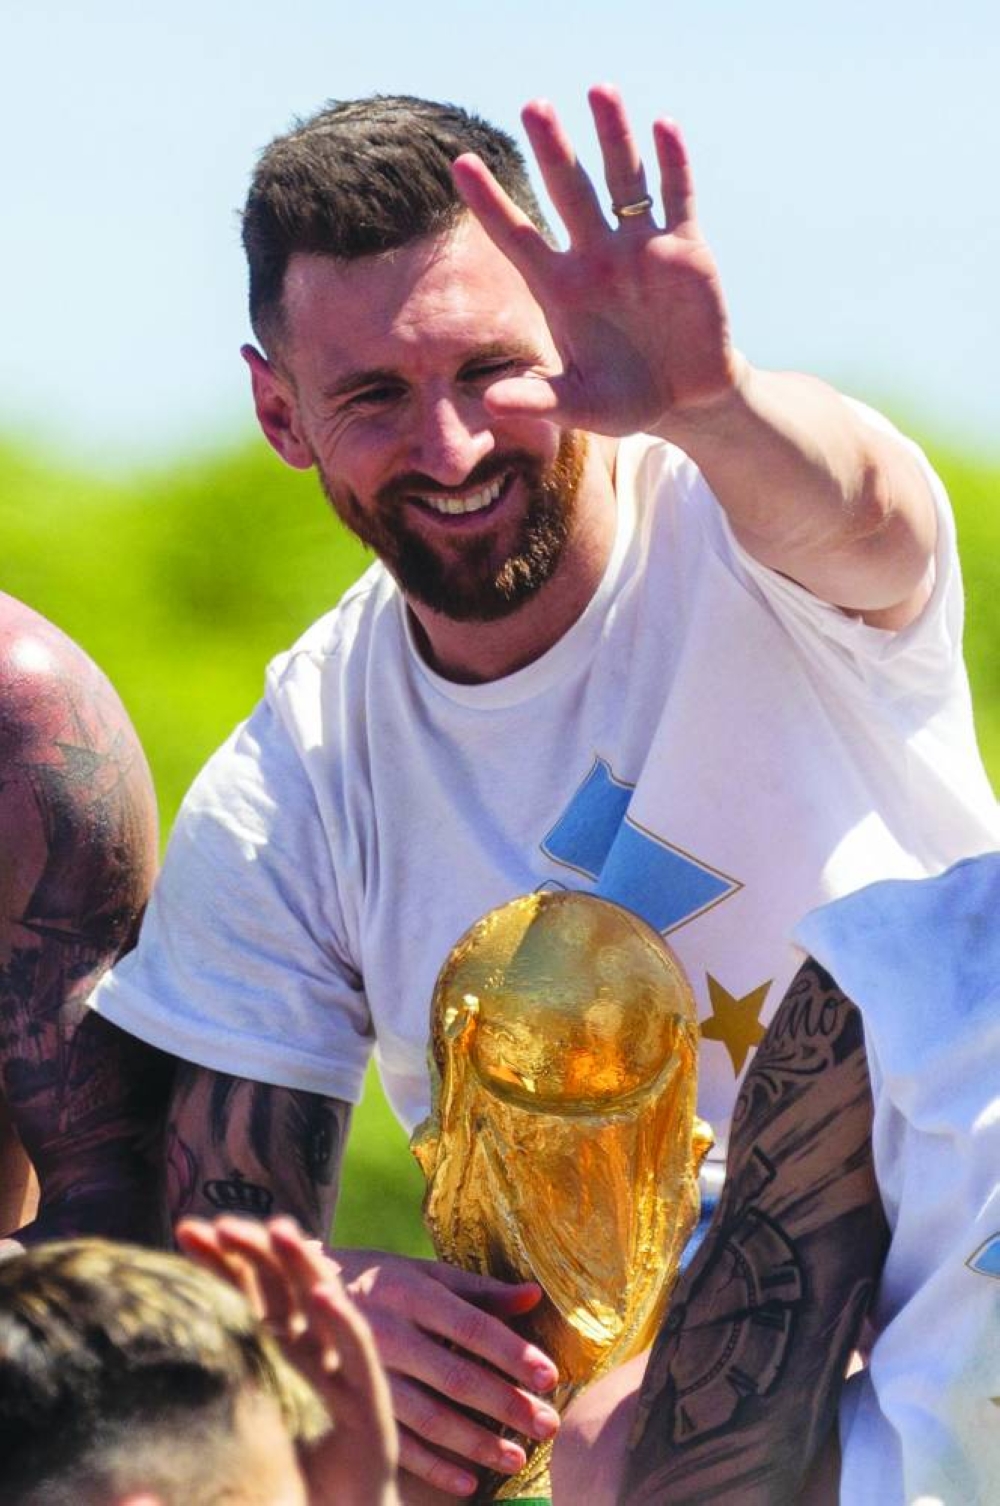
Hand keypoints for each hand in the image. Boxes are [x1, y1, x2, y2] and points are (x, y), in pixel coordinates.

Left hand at [177, 1215, 400, 1505]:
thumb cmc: (277, 1492)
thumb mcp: (229, 1443)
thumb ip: (190, 1421)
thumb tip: (128, 1407)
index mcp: (269, 1358)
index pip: (243, 1293)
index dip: (219, 1259)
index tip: (186, 1230)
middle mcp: (305, 1354)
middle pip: (280, 1285)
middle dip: (254, 1248)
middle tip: (223, 1224)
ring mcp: (338, 1373)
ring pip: (322, 1302)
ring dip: (302, 1264)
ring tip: (278, 1230)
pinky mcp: (370, 1403)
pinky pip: (357, 1351)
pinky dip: (343, 1320)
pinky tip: (323, 1295)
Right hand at [333, 1246, 559, 1498]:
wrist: (296, 1297)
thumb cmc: (378, 1281)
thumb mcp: (423, 1273)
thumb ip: (478, 1289)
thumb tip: (534, 1294)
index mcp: (411, 1293)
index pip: (471, 1327)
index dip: (511, 1352)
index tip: (550, 1376)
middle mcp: (388, 1334)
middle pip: (456, 1377)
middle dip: (506, 1405)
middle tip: (548, 1424)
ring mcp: (366, 1375)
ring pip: (429, 1418)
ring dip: (476, 1443)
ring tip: (516, 1458)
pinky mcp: (350, 1407)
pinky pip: (397, 1444)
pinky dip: (433, 1467)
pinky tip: (468, 1482)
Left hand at [452, 84, 738, 439]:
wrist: (686, 399)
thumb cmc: (626, 400)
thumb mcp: (581, 407)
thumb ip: (538, 400)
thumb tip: (490, 404)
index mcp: (561, 287)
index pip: (516, 236)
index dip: (490, 202)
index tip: (460, 163)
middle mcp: (595, 256)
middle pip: (568, 191)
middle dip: (553, 150)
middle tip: (534, 107)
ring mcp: (639, 246)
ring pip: (622, 180)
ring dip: (613, 136)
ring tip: (599, 89)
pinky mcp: (685, 247)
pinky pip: (676, 196)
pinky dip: (672, 163)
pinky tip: (663, 126)